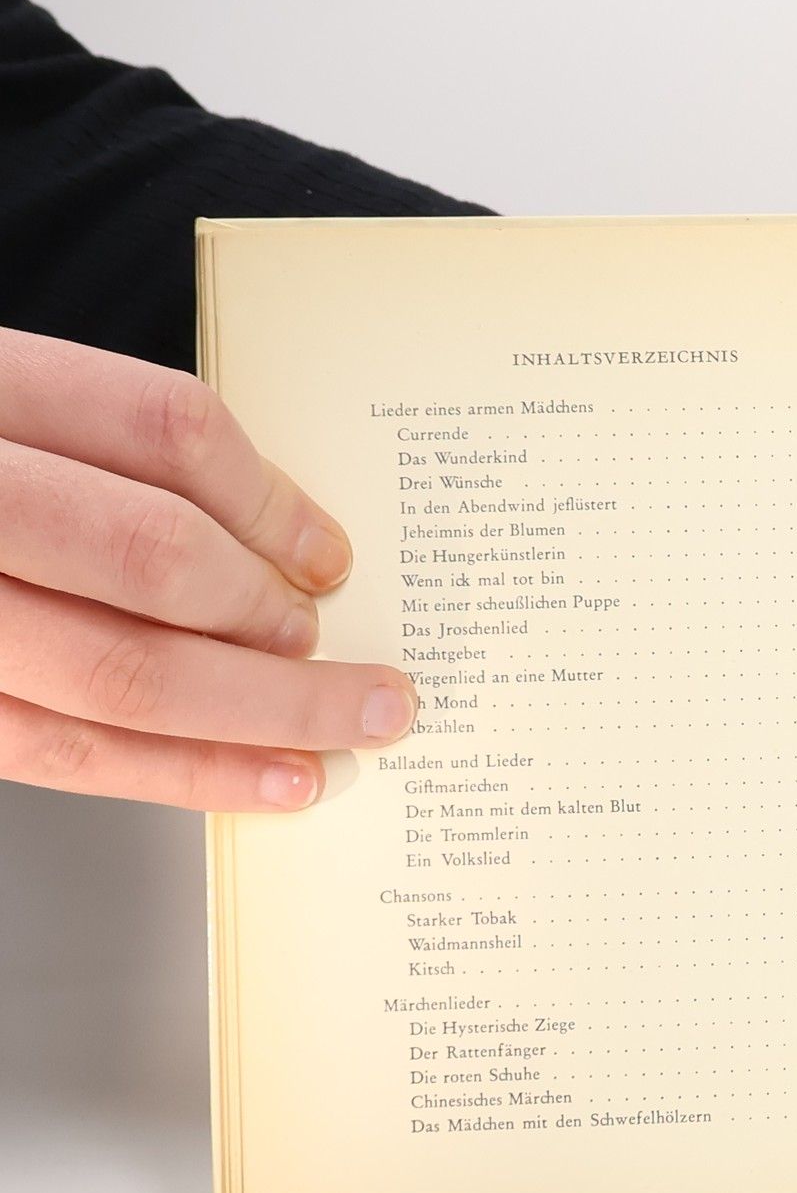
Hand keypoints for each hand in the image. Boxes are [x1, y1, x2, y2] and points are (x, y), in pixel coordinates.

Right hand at [0, 327, 415, 810]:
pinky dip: (184, 772)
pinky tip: (268, 781)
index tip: (332, 557)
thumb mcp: (9, 410)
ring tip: (347, 734)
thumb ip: (119, 462)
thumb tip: (288, 548)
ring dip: (259, 713)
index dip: (270, 500)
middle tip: (365, 671)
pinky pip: (63, 750)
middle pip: (153, 558)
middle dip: (277, 625)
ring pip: (118, 670)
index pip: (160, 428)